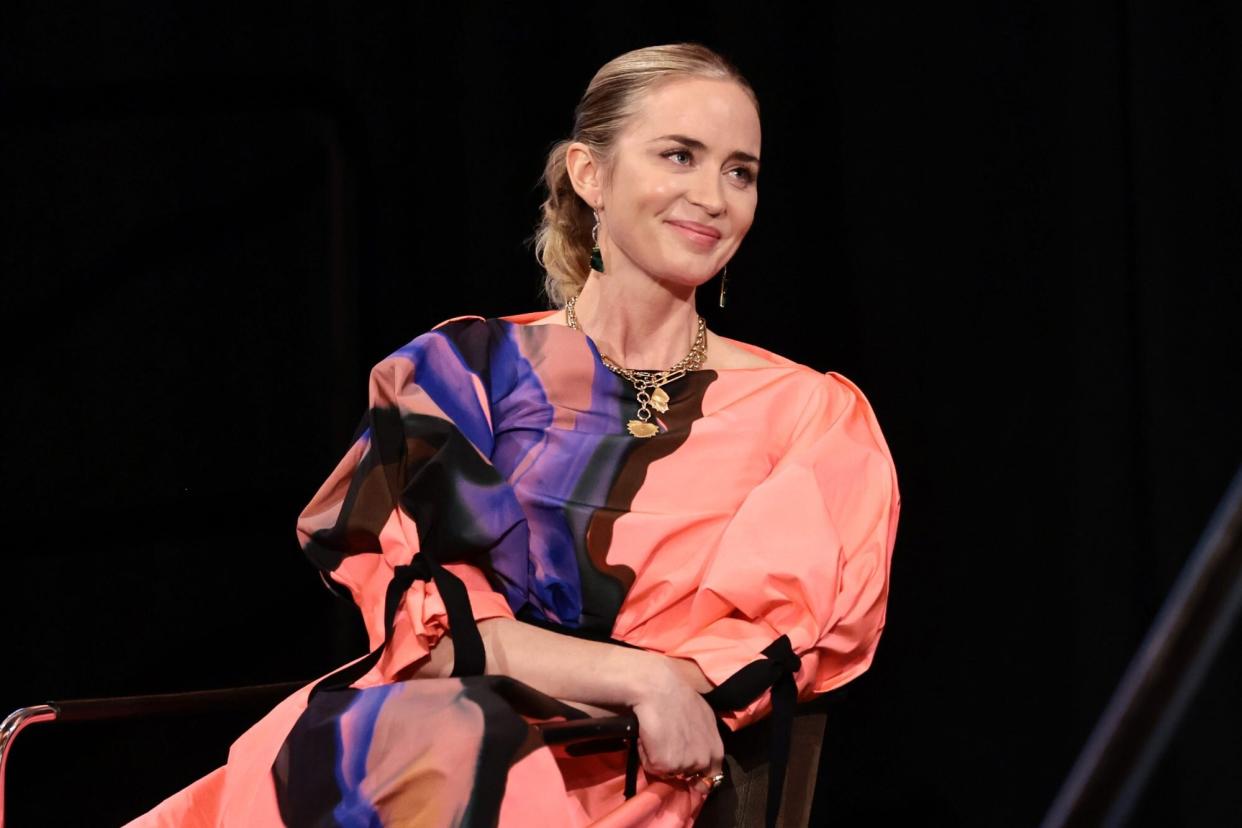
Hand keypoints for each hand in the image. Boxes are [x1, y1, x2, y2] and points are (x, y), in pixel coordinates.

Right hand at [629, 657, 723, 782]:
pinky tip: (648, 737)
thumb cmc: (679, 697)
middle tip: (666, 743)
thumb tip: (697, 748)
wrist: (659, 689)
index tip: (687, 769)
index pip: (712, 775)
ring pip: (669, 771)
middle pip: (689, 775)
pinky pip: (652, 767)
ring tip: (657, 735)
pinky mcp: (665, 764)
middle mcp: (704, 760)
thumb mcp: (704, 718)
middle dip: (677, 764)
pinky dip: (647, 755)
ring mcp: (685, 764)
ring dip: (660, 758)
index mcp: (716, 750)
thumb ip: (705, 738)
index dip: (698, 774)